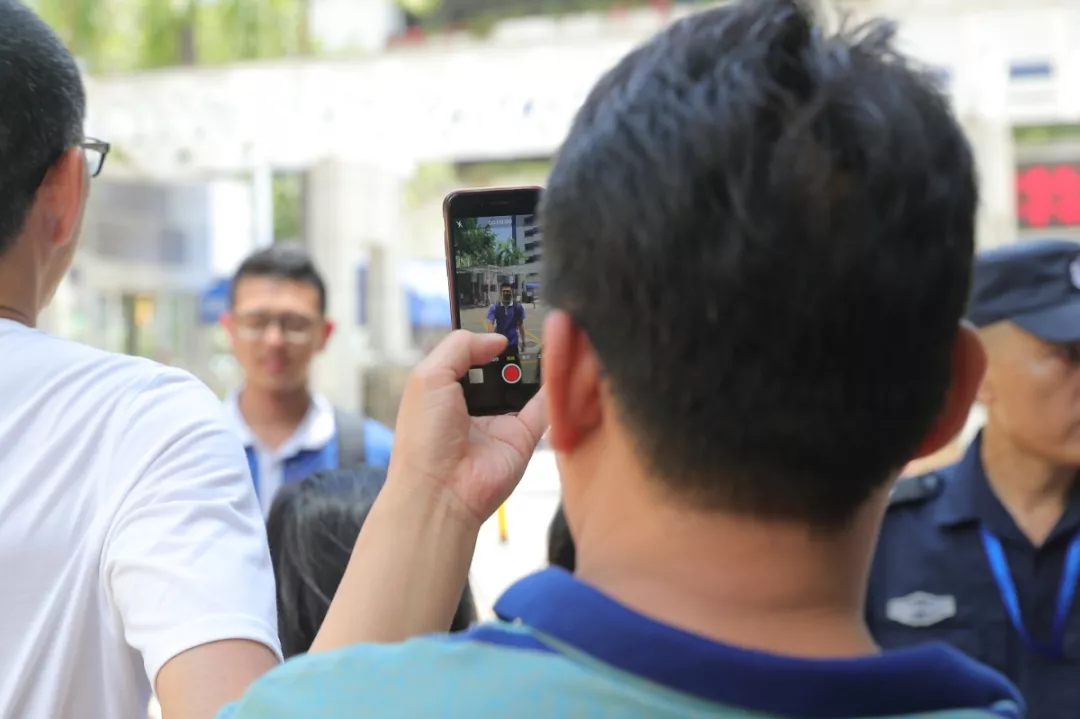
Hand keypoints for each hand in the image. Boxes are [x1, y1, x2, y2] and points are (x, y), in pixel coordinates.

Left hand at [389, 330, 547, 527]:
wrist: (440, 490)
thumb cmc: (423, 439)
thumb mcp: (429, 376)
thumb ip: (461, 347)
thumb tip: (496, 339)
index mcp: (445, 388)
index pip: (470, 353)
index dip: (484, 335)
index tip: (503, 316)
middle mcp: (474, 403)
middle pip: (501, 366)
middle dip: (515, 346)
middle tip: (530, 323)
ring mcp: (500, 420)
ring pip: (526, 383)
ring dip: (536, 364)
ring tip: (547, 337)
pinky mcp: (523, 437)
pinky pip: (545, 407)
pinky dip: (555, 388)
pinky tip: (560, 365)